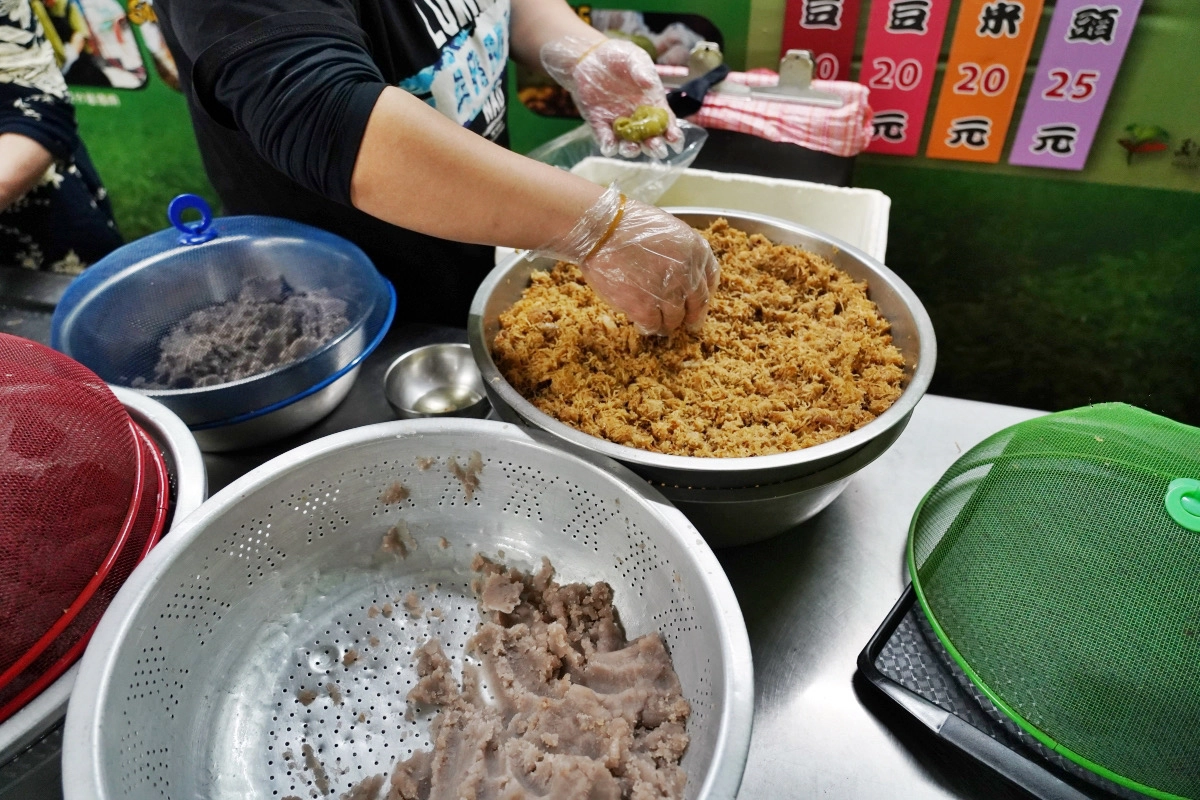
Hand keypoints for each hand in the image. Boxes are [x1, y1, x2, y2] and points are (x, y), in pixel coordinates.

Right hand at [532, 185, 719, 334]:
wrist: (600, 229)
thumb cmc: (627, 224)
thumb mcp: (667, 230)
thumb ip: (679, 252)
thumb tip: (678, 272)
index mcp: (696, 250)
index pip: (710, 279)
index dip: (703, 293)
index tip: (697, 301)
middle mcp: (688, 273)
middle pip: (698, 304)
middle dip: (692, 317)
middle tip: (688, 325)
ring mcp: (668, 293)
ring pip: (674, 320)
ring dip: (667, 324)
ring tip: (657, 324)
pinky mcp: (645, 307)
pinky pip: (652, 326)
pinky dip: (647, 327)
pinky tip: (640, 324)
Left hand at [541, 35, 683, 159]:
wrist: (588, 56)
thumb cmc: (617, 56)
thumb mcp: (634, 57)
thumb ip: (642, 69)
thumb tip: (650, 84)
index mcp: (652, 103)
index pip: (666, 123)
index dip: (673, 134)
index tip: (675, 140)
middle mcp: (638, 117)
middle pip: (650, 139)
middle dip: (654, 147)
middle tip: (655, 146)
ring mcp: (619, 122)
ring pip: (629, 145)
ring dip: (632, 150)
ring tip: (632, 147)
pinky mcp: (600, 124)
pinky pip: (606, 140)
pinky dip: (608, 145)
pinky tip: (610, 143)